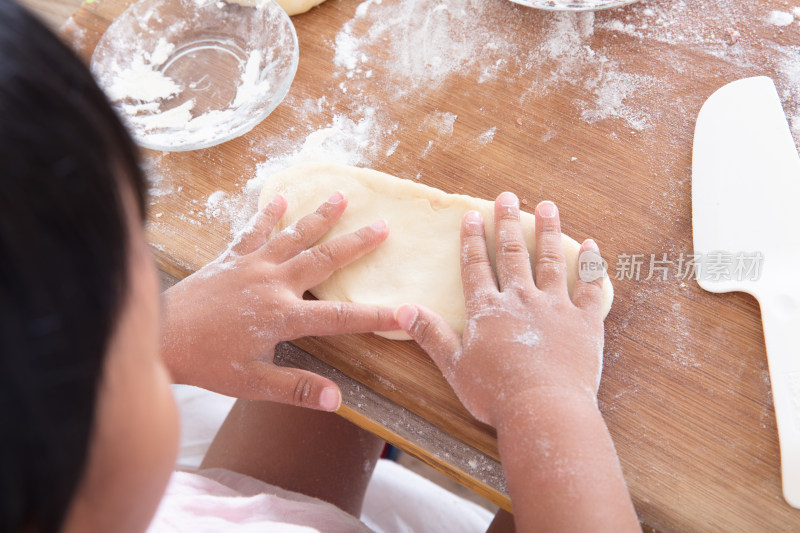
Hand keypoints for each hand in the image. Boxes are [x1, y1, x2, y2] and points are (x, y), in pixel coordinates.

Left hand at [161, 192, 397, 410]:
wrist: (160, 336)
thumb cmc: (206, 362)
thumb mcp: (252, 383)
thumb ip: (295, 389)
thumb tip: (335, 399)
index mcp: (283, 315)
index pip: (340, 317)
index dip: (376, 316)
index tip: (406, 312)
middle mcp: (273, 283)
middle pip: (323, 259)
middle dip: (356, 244)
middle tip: (383, 225)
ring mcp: (252, 265)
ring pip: (294, 235)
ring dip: (320, 215)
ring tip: (342, 195)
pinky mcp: (230, 258)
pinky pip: (253, 231)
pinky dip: (268, 214)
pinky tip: (280, 197)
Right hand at [395, 192, 604, 425]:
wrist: (544, 410)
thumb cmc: (496, 393)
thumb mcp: (455, 366)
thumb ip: (431, 335)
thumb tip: (403, 309)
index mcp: (488, 310)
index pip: (476, 267)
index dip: (473, 240)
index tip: (473, 215)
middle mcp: (521, 300)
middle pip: (512, 255)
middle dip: (508, 224)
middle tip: (507, 197)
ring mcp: (555, 308)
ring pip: (550, 262)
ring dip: (548, 232)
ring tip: (547, 206)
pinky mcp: (584, 322)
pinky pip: (590, 288)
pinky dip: (590, 266)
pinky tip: (591, 247)